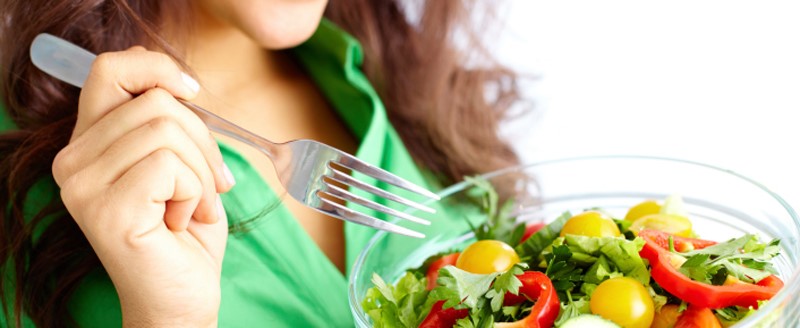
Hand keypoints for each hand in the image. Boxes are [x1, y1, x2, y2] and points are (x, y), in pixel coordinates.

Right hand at [52, 47, 234, 326]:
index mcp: (88, 143)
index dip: (157, 67)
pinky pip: (169, 165)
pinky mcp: (105, 207)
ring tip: (194, 207)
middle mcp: (73, 161)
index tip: (193, 90)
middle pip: (155, 101)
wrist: (182, 297)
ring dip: (202, 172)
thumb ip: (169, 122)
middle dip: (202, 141)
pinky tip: (182, 221)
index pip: (110, 70)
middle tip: (212, 185)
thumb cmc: (186, 231)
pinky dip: (196, 192)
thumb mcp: (181, 163)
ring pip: (166, 130)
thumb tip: (180, 82)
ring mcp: (83, 185)